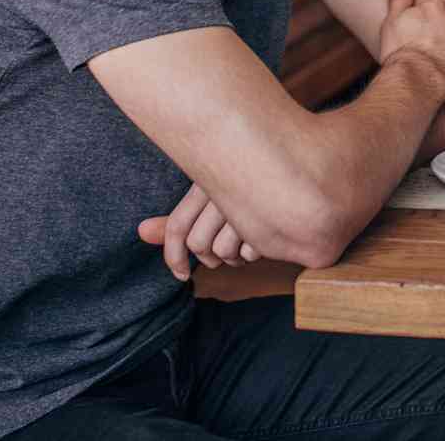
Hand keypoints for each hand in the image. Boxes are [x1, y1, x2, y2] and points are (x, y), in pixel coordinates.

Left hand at [138, 182, 258, 280]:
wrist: (304, 168)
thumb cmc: (252, 184)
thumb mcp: (212, 198)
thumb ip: (181, 218)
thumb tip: (140, 232)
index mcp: (205, 179)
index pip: (177, 226)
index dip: (172, 256)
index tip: (180, 275)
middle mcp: (222, 188)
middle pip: (199, 244)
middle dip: (210, 258)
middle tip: (226, 252)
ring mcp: (245, 201)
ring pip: (223, 251)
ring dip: (234, 257)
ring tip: (248, 241)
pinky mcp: (269, 215)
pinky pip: (249, 251)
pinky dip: (255, 252)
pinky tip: (266, 237)